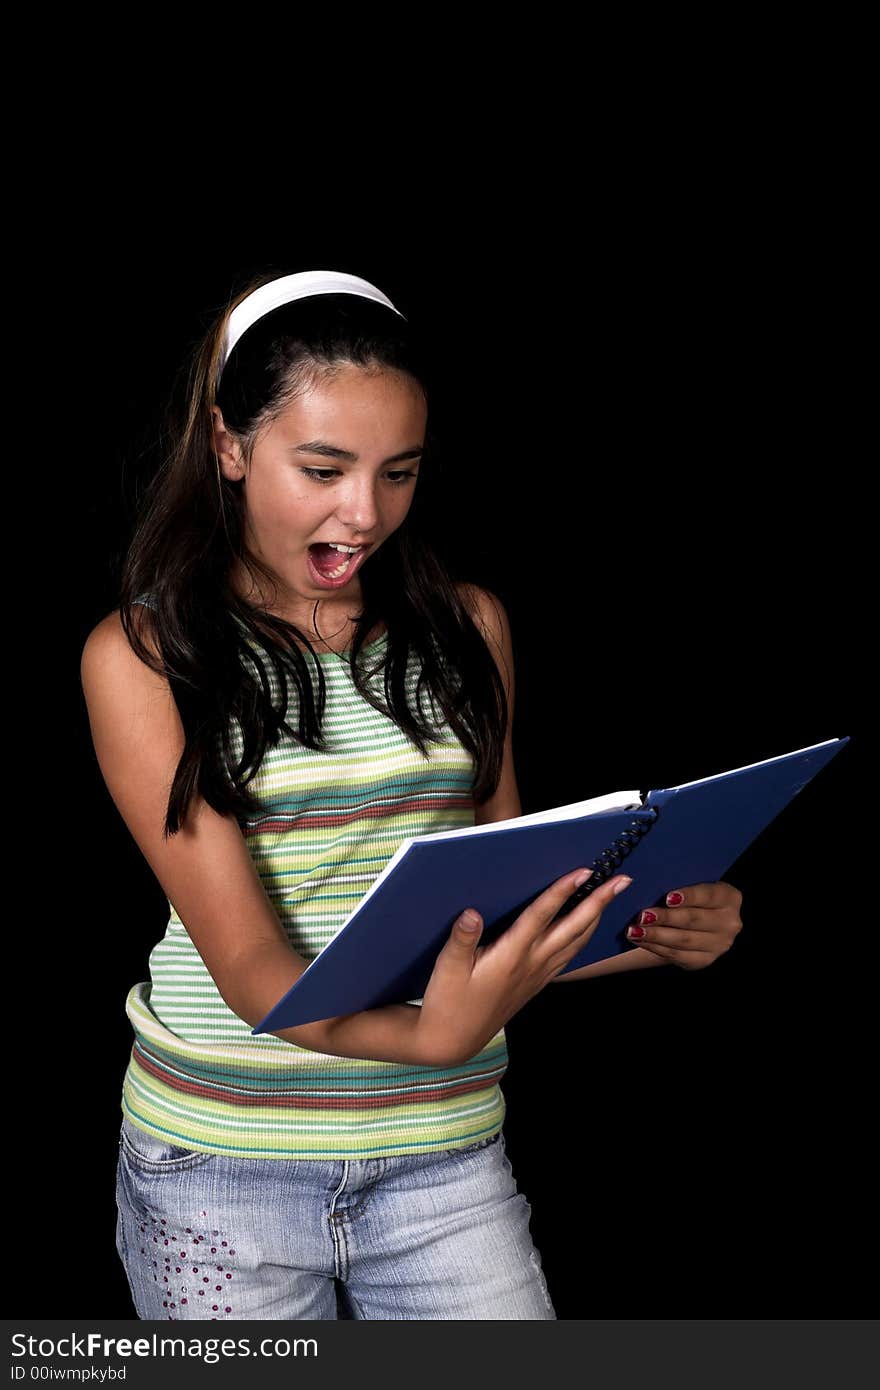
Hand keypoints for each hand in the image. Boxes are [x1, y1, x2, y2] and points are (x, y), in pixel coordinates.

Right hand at [415, 867, 633, 1066]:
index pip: (541, 915)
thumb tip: (472, 912)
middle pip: (573, 926)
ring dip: (597, 917)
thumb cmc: (448, 1002)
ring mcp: (538, 974)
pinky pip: (569, 956)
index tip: (584, 871)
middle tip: (622, 880)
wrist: (454, 1040)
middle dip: (599, 901)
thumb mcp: (448, 968)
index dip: (563, 891)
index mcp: (511, 955)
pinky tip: (587, 929)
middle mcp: (531, 963)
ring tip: (611, 896)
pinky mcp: (536, 983)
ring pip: (577, 941)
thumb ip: (461, 939)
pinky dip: (583, 937)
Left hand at [624, 880, 742, 969]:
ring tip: (634, 930)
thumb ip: (678, 882)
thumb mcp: (691, 884)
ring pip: (683, 940)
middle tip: (642, 915)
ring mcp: (719, 945)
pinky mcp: (704, 960)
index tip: (668, 897)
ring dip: (656, 935)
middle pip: (693, 919)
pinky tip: (640, 940)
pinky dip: (655, 947)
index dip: (689, 896)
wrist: (695, 923)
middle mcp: (729, 923)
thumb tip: (640, 880)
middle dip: (666, 918)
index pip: (708, 895)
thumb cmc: (690, 897)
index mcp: (729, 897)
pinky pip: (677, 955)